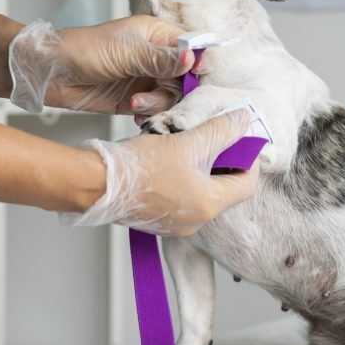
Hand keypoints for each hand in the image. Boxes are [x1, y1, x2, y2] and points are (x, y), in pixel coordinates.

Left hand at [8, 16, 195, 113]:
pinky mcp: (134, 98)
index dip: (200, 62)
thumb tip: (193, 57)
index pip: (192, 46)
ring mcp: (145, 78)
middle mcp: (155, 56)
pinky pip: (155, 109)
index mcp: (156, 35)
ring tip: (136, 103)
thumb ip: (160, 59)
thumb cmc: (80, 50)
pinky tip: (135, 113)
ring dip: (158, 104)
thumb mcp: (124, 53)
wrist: (48, 73)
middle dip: (178, 90)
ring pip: (172, 97)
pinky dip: (149, 114)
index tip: (199, 76)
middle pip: (186, 77)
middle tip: (162, 97)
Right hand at [67, 110, 258, 235]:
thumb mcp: (186, 141)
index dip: (248, 159)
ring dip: (202, 168)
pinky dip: (185, 179)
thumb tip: (243, 119)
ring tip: (189, 145)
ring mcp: (177, 224)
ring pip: (203, 192)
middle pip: (226, 189)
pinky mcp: (160, 220)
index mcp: (208, 204)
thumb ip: (220, 130)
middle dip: (223, 161)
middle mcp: (196, 221)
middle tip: (213, 137)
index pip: (247, 184)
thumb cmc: (138, 166)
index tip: (239, 139)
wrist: (96, 183)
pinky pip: (183, 199)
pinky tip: (171, 160)